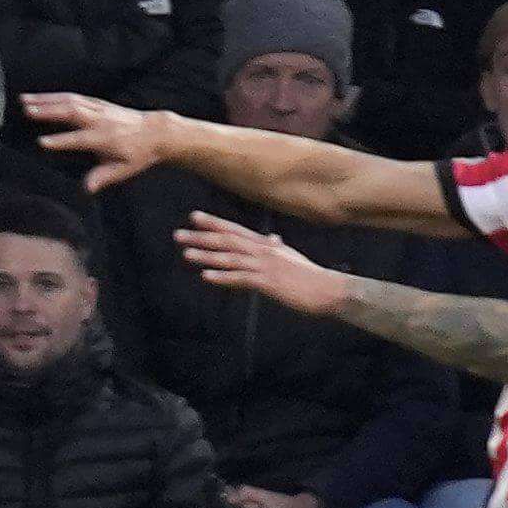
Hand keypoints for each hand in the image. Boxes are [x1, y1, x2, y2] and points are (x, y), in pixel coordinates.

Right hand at [24, 91, 167, 191]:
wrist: (156, 132)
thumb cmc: (138, 154)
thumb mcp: (124, 170)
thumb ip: (103, 177)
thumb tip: (87, 189)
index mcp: (105, 138)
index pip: (79, 139)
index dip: (61, 141)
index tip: (41, 142)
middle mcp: (100, 120)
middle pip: (72, 112)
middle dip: (48, 110)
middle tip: (26, 110)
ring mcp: (99, 109)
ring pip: (69, 100)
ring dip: (46, 99)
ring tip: (24, 100)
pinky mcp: (97, 103)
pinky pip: (73, 97)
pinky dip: (55, 96)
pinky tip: (40, 97)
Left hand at [174, 209, 348, 318]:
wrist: (329, 290)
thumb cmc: (310, 276)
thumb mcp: (292, 257)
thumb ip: (278, 248)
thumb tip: (273, 239)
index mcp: (267, 244)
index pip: (235, 229)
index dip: (214, 223)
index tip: (194, 217)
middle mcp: (264, 251)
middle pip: (227, 241)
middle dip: (201, 237)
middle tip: (177, 234)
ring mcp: (266, 266)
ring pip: (230, 259)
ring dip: (207, 256)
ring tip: (185, 254)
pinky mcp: (269, 283)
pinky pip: (241, 279)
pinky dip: (223, 277)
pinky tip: (206, 277)